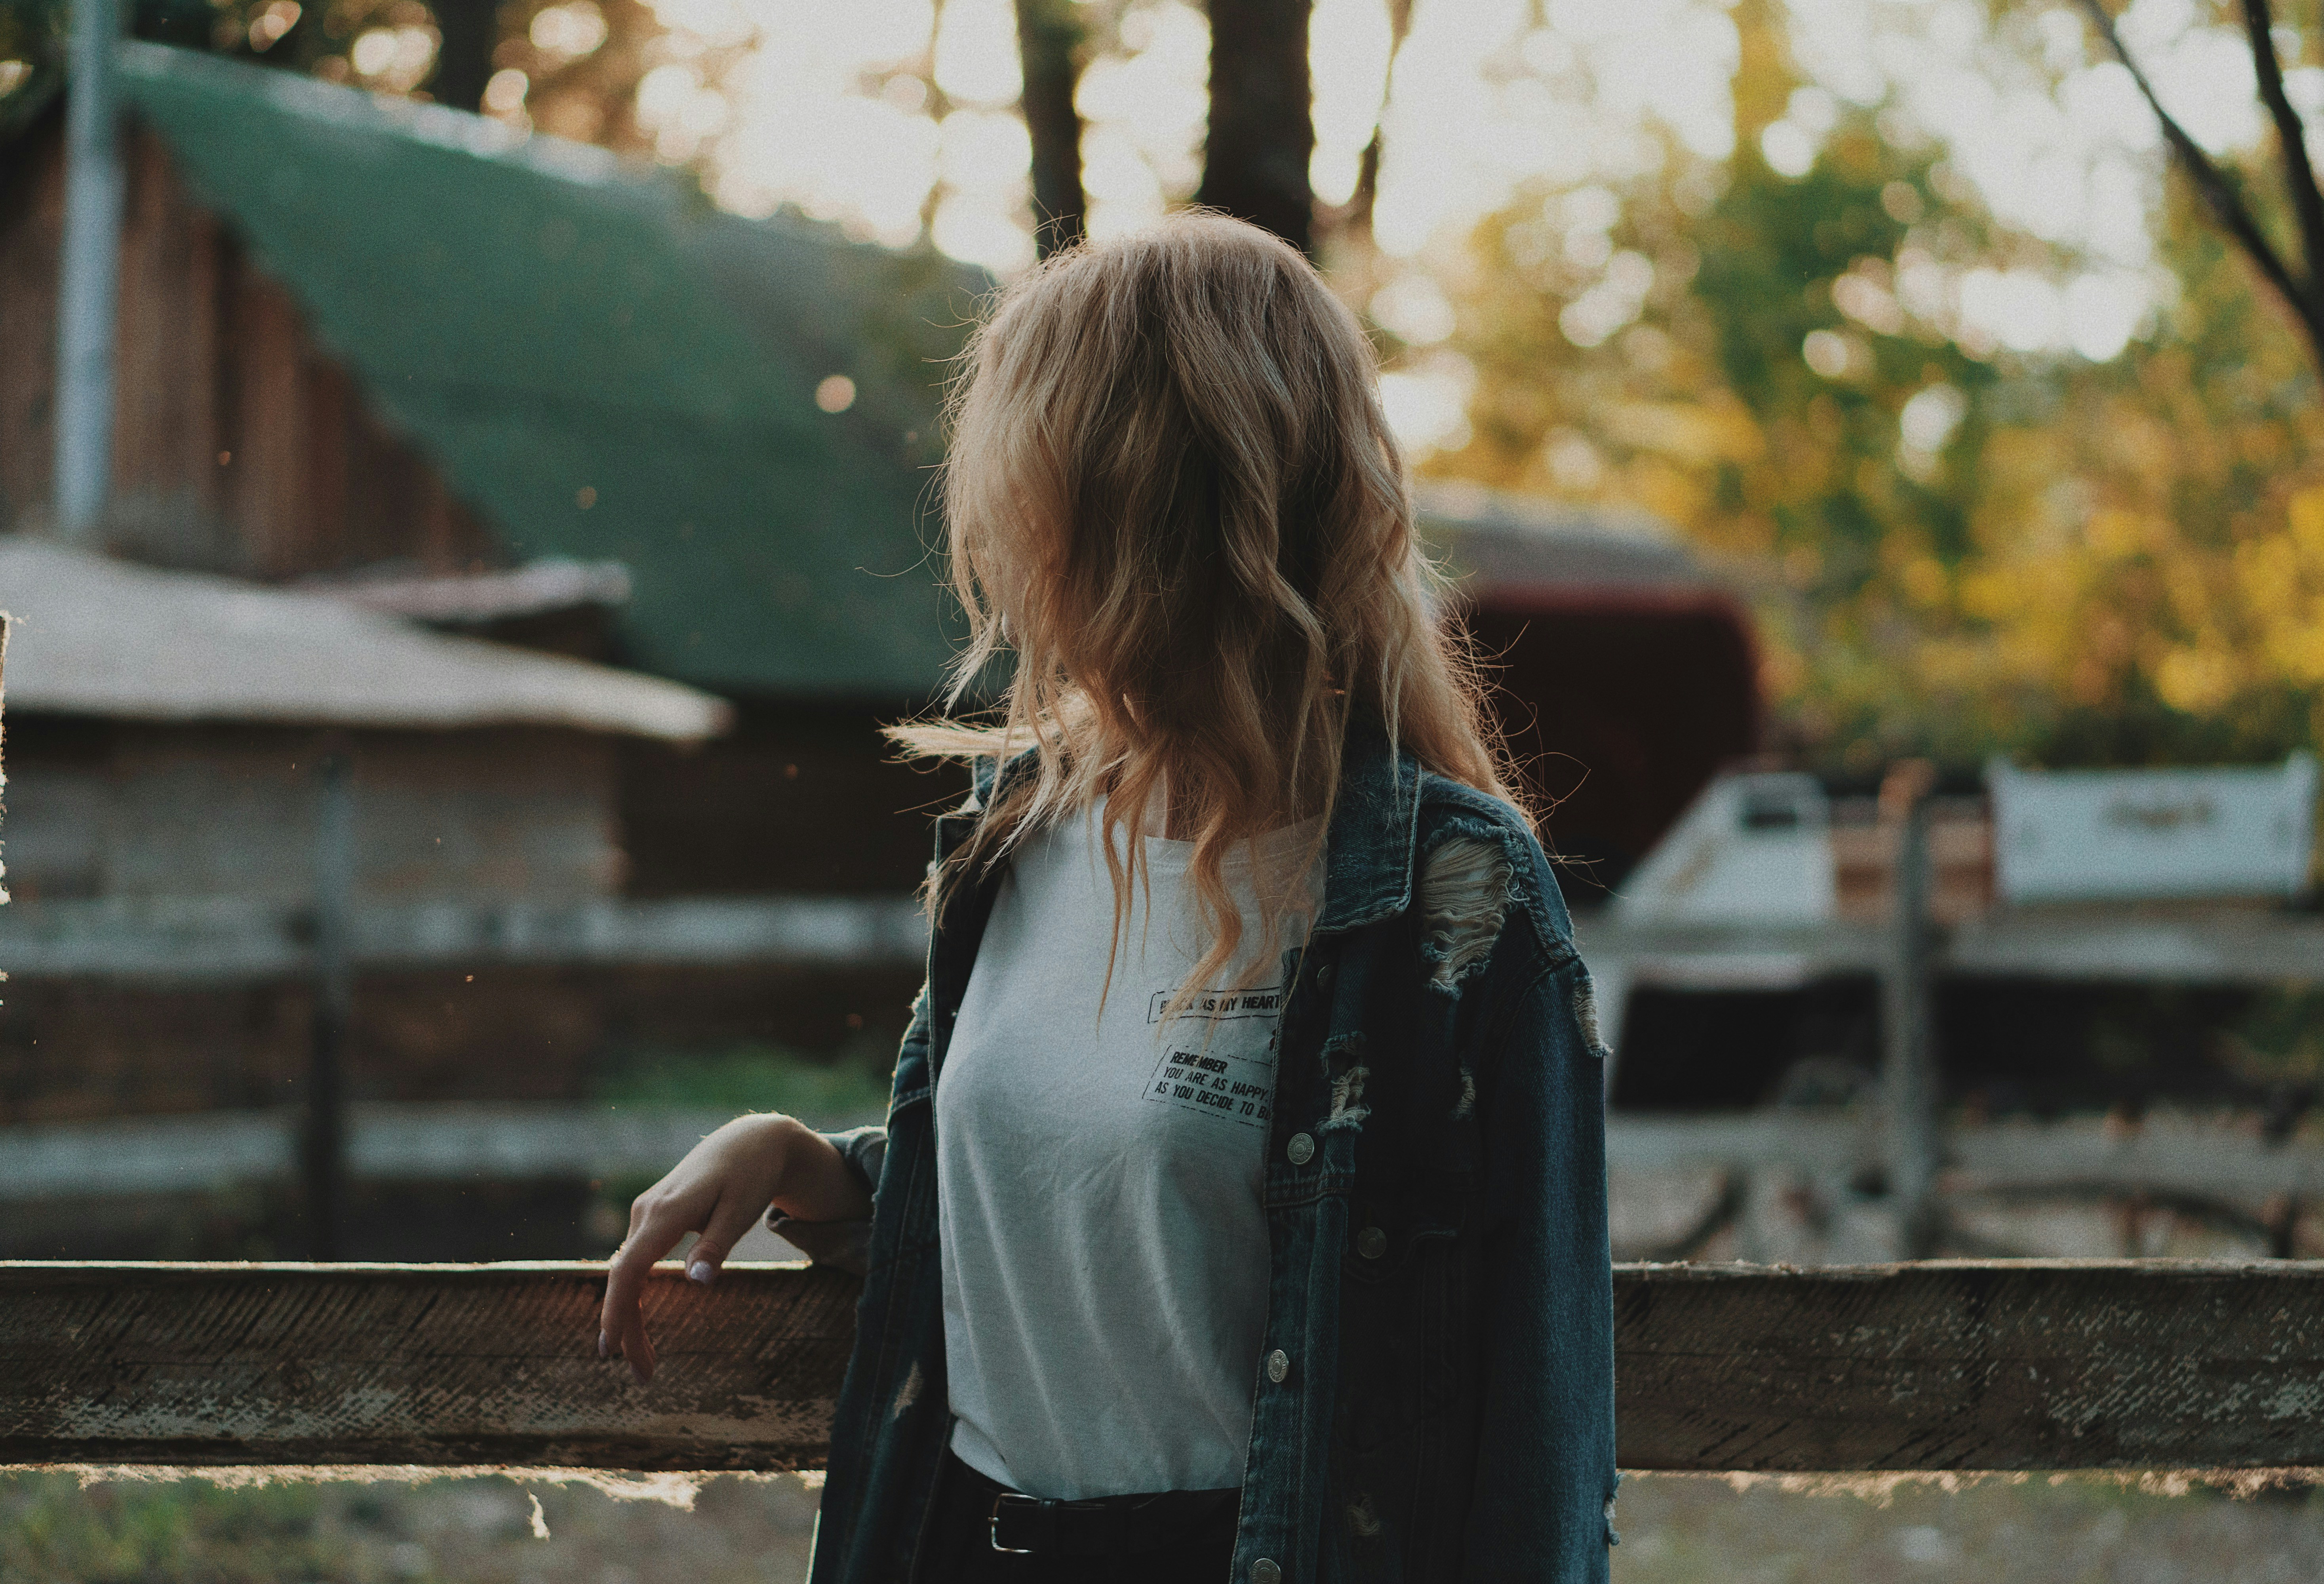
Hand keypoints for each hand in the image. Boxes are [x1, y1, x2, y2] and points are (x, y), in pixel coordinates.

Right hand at [596, 1113, 871, 1384]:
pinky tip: (640, 1325)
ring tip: (645, 1362)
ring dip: (632, 1317)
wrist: (751, 1141)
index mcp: (666, 1212)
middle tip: (642, 1375)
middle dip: (626, 1329)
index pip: (629, 1269)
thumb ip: (717, 1244)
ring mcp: (646, 1213)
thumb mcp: (742, 1209)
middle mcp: (647, 1212)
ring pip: (629, 1274)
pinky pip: (637, 1263)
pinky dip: (638, 1296)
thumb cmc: (750, 1175)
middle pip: (624, 1278)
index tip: (609, 1350)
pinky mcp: (653, 1217)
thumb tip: (697, 1282)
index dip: (616, 1311)